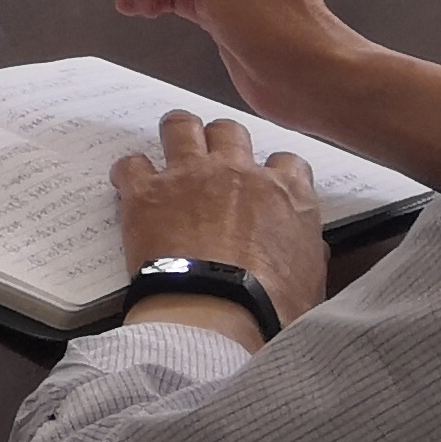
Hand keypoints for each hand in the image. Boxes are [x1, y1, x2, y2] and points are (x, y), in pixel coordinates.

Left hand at [110, 109, 327, 330]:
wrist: (218, 316)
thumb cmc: (270, 308)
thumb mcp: (311, 282)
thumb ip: (307, 250)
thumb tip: (307, 246)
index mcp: (285, 194)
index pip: (287, 162)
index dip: (274, 171)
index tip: (264, 184)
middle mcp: (238, 173)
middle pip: (230, 132)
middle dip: (222, 143)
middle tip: (213, 165)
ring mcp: (190, 176)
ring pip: (181, 126)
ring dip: (177, 135)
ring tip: (172, 151)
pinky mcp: (147, 191)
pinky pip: (131, 164)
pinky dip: (129, 174)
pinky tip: (130, 188)